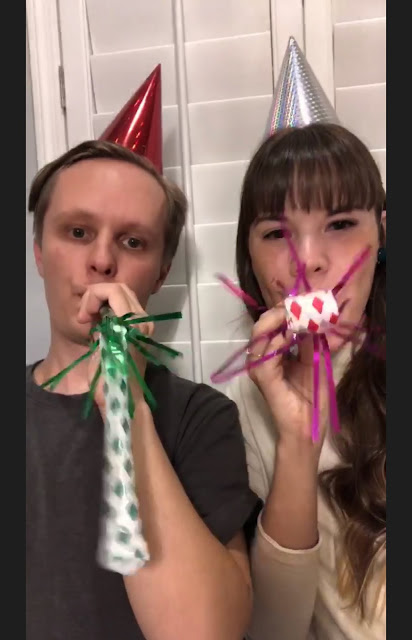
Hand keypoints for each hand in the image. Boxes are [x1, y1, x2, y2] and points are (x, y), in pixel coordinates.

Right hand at [78, 283, 153, 414]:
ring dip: (103, 301)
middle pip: (120, 289)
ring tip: (90, 319)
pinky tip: (100, 323)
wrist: (125, 399)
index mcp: (133, 325)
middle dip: (97, 296)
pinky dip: (111, 309)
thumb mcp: (101, 349)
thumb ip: (102, 325)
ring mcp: (145, 325)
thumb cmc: (109, 380)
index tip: (83, 317)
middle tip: (85, 316)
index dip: (93, 297)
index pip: (114, 291)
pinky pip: (126, 308)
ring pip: (124, 296)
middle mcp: (143, 321)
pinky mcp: (142, 330)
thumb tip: (98, 313)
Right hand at [247, 306, 328, 457]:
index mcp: (274, 354)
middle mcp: (263, 359)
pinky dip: (276, 342)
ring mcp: (260, 368)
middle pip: (262, 327)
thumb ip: (310, 341)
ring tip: (291, 316)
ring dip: (276, 323)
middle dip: (277, 313)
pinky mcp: (263, 378)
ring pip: (259, 336)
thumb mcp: (315, 361)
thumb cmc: (312, 397)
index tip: (299, 301)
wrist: (308, 425)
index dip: (283, 311)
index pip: (272, 326)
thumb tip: (310, 317)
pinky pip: (264, 355)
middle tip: (293, 305)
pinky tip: (288, 337)